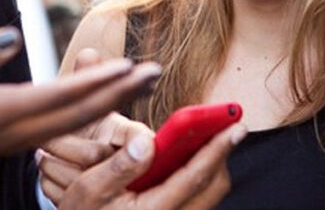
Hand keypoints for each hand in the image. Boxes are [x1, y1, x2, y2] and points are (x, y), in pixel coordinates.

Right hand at [0, 27, 160, 209]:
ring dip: (112, 102)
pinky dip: (92, 112)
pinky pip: (64, 128)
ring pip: (76, 123)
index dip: (95, 81)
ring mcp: (17, 139)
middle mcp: (15, 130)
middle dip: (119, 92)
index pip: (58, 95)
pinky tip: (109, 99)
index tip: (128, 66)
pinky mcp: (16, 140)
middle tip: (155, 71)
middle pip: (79, 113)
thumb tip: (13, 36)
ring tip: (144, 81)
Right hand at [58, 123, 246, 209]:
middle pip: (214, 187)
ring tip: (208, 138)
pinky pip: (197, 198)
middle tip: (225, 127)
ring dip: (212, 165)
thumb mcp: (89, 189)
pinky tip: (186, 157)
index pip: (195, 177)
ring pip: (209, 194)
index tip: (235, 127)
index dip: (217, 149)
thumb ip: (119, 165)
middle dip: (222, 156)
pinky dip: (199, 175)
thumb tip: (149, 140)